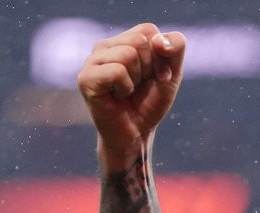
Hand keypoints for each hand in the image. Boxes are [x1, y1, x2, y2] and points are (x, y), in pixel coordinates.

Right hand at [77, 23, 186, 170]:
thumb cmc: (149, 103)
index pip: (149, 30)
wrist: (136, 134)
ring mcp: (92, 61)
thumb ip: (174, 49)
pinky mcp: (86, 78)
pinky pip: (117, 71)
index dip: (161, 55)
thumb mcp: (171, 73)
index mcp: (122, 40)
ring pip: (128, 54)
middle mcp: (104, 46)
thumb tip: (158, 40)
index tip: (156, 76)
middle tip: (138, 86)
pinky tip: (117, 96)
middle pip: (139, 41)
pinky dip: (125, 88)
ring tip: (127, 91)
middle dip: (148, 68)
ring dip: (136, 79)